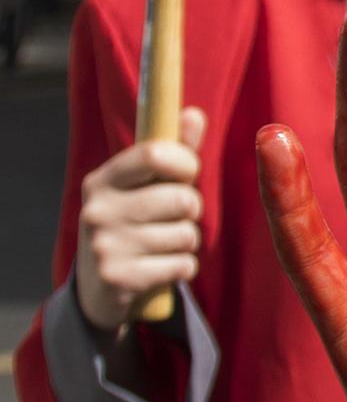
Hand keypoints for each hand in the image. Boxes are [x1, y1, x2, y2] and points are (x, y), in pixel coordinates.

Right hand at [76, 106, 205, 333]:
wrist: (99, 287)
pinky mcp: (118, 279)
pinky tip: (160, 268)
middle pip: (182, 199)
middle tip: (171, 219)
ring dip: (187, 242)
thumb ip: (175, 150)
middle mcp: (98, 210)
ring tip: (163, 244)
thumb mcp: (147, 184)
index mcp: (103, 180)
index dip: (185, 164)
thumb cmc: (134, 222)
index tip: (185, 175)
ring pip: (187, 234)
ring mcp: (105, 246)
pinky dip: (183, 268)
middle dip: (190, 210)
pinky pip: (184, 265)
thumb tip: (193, 114)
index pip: (156, 154)